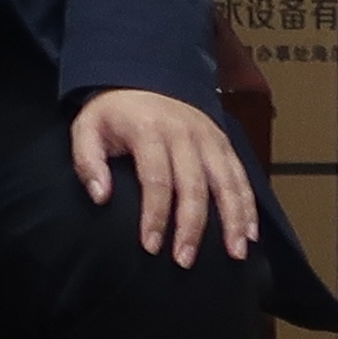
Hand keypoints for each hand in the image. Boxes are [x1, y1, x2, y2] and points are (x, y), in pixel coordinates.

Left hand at [68, 88, 254, 266]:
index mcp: (149, 130)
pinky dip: (248, 205)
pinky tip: (250, 233)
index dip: (155, 216)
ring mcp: (208, 138)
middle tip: (185, 260)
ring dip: (233, 221)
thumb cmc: (113, 113)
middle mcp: (184, 134)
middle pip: (194, 186)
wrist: (140, 78)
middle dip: (192, 228)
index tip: (151, 246)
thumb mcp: (87, 128)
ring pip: (227, 183)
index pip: (156, 180)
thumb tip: (101, 196)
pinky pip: (241, 176)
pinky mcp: (223, 142)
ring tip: (234, 254)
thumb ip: (87, 161)